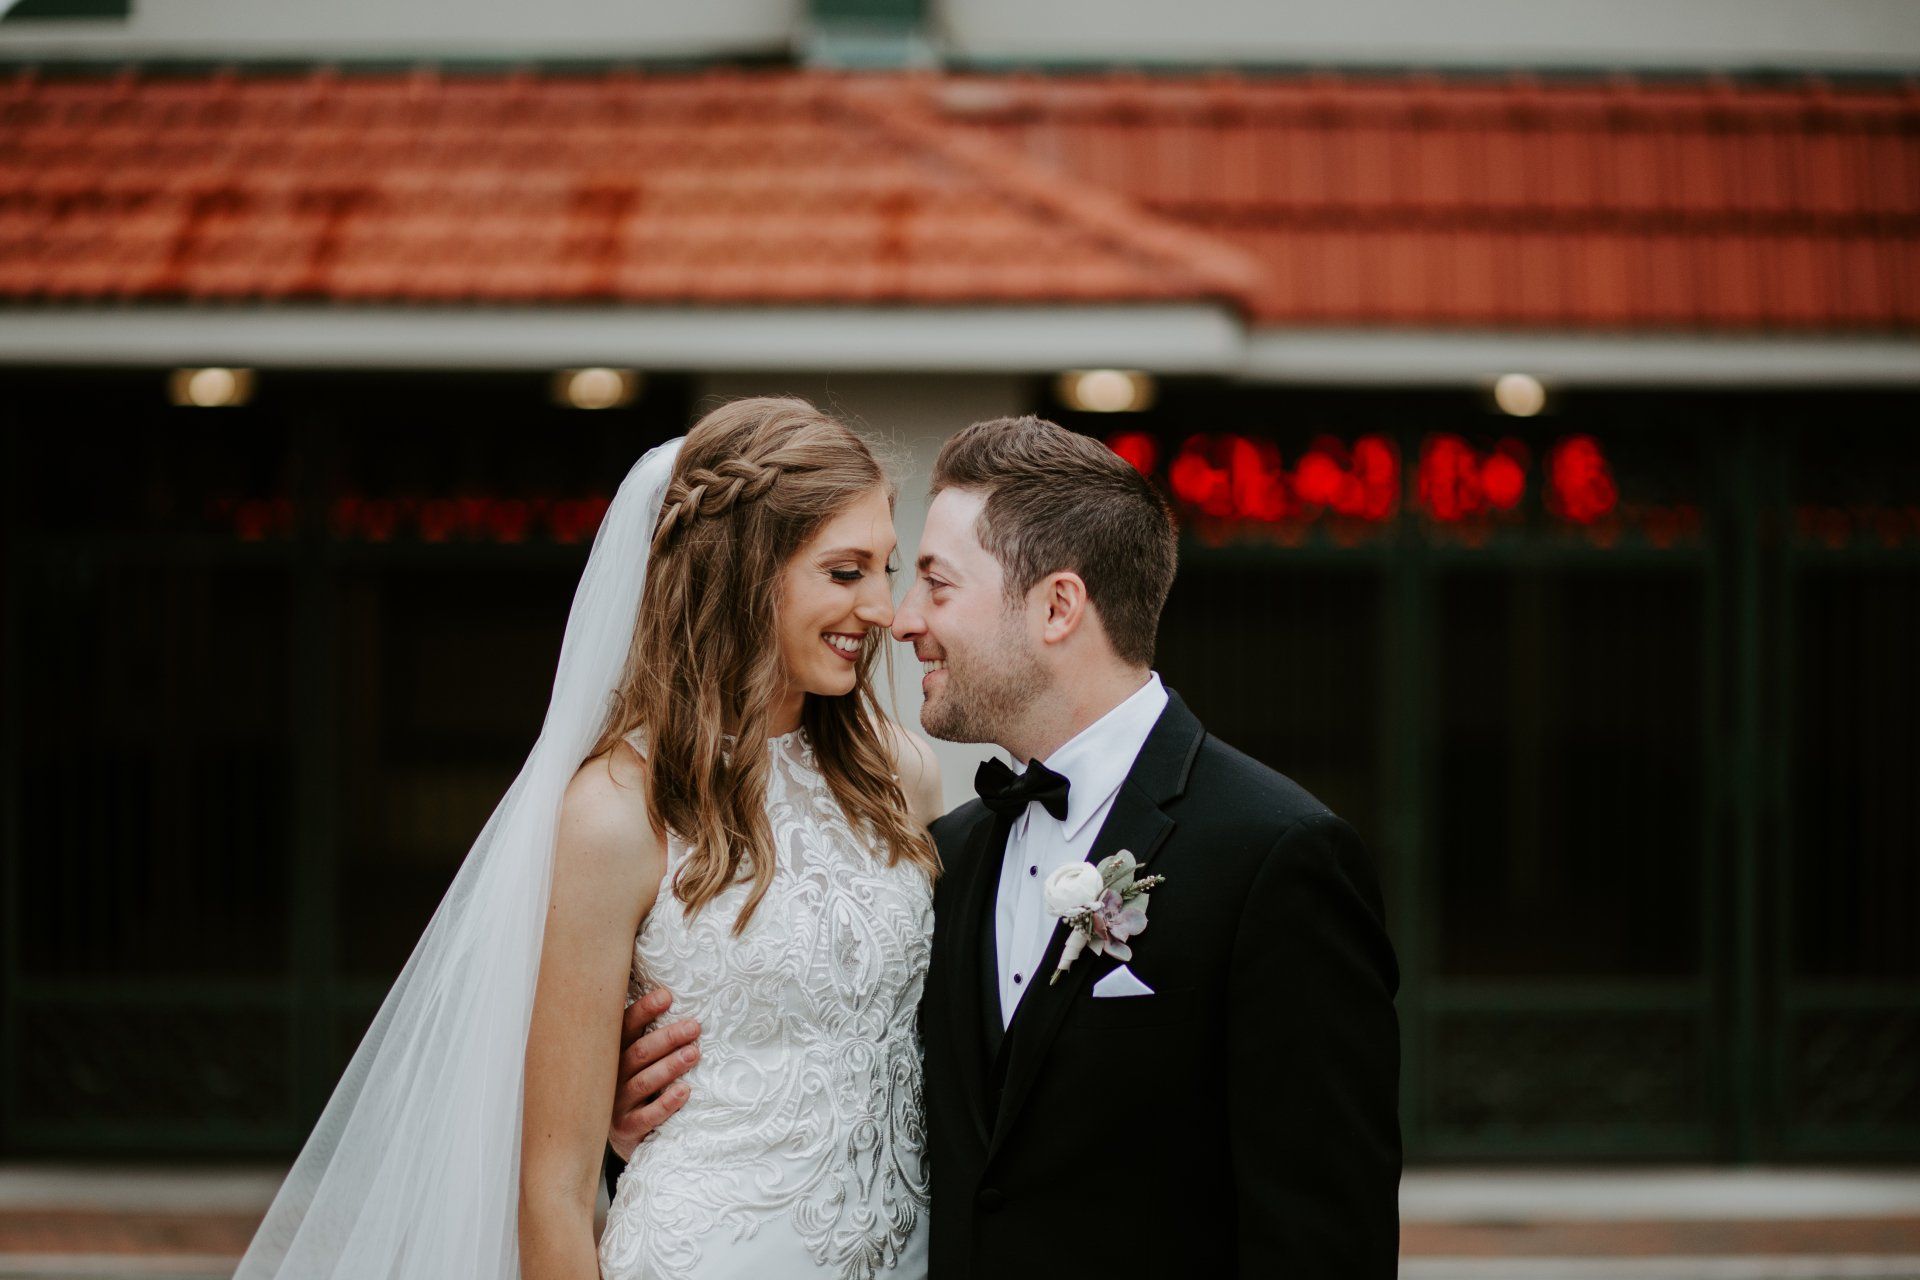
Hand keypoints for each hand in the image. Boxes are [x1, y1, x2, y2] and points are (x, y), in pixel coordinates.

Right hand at [607, 987, 700, 1161]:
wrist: (618, 1134)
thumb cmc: (634, 1084)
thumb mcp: (636, 1058)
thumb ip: (648, 1036)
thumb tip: (679, 1001)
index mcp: (614, 1053)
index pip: (626, 1027)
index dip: (644, 1010)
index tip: (667, 996)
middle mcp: (611, 1076)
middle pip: (639, 1052)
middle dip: (668, 1038)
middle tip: (694, 1027)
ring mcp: (617, 1103)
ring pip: (644, 1082)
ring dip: (670, 1066)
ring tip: (693, 1054)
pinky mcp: (626, 1128)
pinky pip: (647, 1116)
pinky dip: (666, 1103)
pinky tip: (685, 1091)